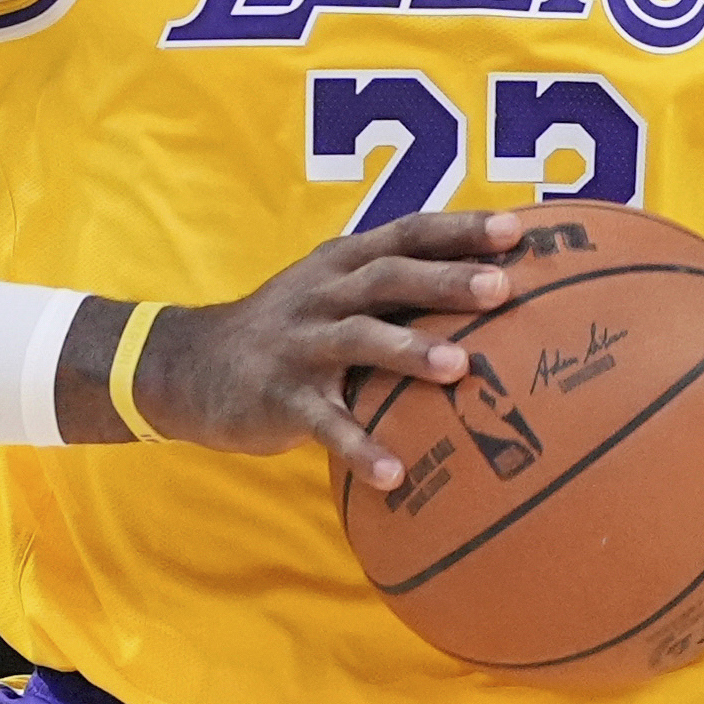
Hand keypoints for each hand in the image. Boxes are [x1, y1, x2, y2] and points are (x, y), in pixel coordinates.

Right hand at [130, 209, 520, 488]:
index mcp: (341, 264)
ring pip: (358, 339)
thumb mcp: (331, 292)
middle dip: (445, 279)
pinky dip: (358, 446)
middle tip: (501, 288)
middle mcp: (322, 294)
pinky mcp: (278, 396)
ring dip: (410, 352)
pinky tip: (394, 474)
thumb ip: (392, 288)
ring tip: (461, 369)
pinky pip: (323, 423)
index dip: (458, 229)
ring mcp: (299, 344)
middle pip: (388, 278)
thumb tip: (488, 289)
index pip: (406, 233)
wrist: (189, 365)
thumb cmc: (289, 330)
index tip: (514, 229)